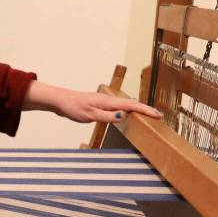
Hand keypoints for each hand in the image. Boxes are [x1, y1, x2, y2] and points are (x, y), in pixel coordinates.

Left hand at [22, 81, 161, 123]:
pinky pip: (118, 107)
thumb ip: (107, 117)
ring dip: (137, 109)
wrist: (59, 101)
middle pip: (131, 104)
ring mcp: (104, 101)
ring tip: (148, 115)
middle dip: (145, 109)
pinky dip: (127, 110)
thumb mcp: (89, 115)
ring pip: (125, 105)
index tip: (158, 115)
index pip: (132, 105)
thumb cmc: (72, 108)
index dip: (145, 110)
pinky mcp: (99, 104)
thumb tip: (123, 116)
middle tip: (158, 116)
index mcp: (108, 102)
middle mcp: (108, 100)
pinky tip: (127, 114)